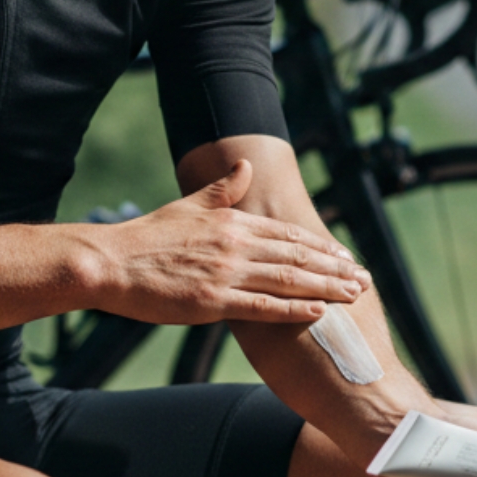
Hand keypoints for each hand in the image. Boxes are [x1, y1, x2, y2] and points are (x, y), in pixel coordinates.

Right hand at [94, 160, 371, 324]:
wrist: (111, 263)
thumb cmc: (146, 237)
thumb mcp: (188, 204)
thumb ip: (223, 189)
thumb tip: (247, 164)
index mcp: (232, 222)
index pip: (288, 233)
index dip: (321, 245)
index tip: (345, 256)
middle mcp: (235, 244)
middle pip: (297, 255)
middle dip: (336, 268)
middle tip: (365, 279)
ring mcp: (225, 273)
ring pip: (288, 279)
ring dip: (326, 288)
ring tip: (353, 295)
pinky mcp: (212, 301)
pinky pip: (262, 306)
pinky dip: (293, 309)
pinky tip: (318, 312)